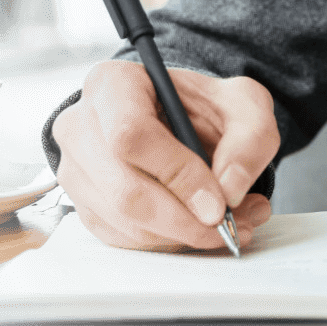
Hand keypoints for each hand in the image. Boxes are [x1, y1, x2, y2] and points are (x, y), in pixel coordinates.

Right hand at [51, 59, 277, 251]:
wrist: (183, 121)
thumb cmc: (204, 106)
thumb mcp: (244, 104)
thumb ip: (250, 139)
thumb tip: (230, 189)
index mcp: (112, 84)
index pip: (130, 134)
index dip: (176, 174)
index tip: (218, 203)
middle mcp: (81, 127)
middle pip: (124, 189)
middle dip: (185, 219)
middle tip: (231, 225)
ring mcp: (77, 170)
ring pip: (125, 221)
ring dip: (184, 234)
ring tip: (232, 222)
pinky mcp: (85, 206)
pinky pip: (124, 238)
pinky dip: (169, 241)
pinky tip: (200, 225)